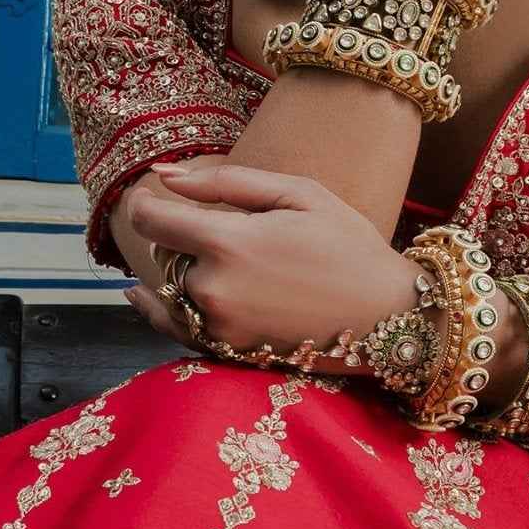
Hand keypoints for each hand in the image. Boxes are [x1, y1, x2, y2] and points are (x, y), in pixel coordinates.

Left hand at [118, 159, 414, 360]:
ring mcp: (219, 327)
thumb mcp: (298, 194)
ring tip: (209, 260)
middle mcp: (215, 290)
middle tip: (223, 233)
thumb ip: (224, 181)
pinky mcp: (227, 353)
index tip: (148, 197)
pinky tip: (141, 295)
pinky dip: (159, 309)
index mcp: (230, 243)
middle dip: (180, 240)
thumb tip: (165, 175)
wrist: (387, 316)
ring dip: (180, 273)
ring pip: (170, 291)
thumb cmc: (350, 246)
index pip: (152, 221)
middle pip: (165, 256)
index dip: (144, 205)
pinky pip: (174, 328)